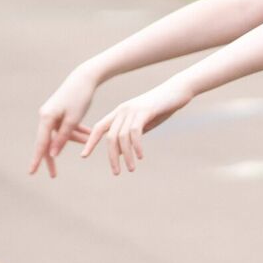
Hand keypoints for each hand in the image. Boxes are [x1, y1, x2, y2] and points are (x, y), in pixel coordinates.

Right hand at [30, 67, 99, 177]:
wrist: (86, 77)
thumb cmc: (80, 97)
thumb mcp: (73, 120)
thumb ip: (62, 137)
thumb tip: (52, 155)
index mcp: (46, 118)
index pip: (41, 143)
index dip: (37, 159)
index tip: (31, 172)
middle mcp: (45, 116)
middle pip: (48, 141)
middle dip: (54, 157)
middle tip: (53, 175)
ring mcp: (52, 114)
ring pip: (60, 134)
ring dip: (74, 138)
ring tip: (90, 139)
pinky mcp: (60, 112)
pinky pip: (65, 126)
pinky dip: (76, 131)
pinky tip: (89, 134)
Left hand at [78, 79, 193, 175]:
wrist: (178, 90)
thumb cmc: (163, 107)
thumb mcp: (144, 123)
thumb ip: (131, 134)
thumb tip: (120, 151)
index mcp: (120, 112)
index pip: (99, 128)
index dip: (91, 142)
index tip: (84, 156)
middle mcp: (123, 110)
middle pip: (109, 136)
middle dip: (111, 156)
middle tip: (116, 173)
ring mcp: (133, 110)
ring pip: (121, 137)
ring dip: (126, 155)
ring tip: (131, 168)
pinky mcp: (145, 111)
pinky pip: (135, 132)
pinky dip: (136, 146)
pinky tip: (141, 156)